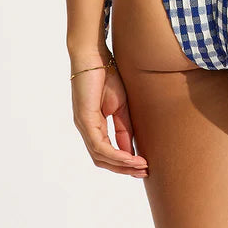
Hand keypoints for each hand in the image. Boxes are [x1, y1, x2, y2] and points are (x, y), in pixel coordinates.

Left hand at [70, 52, 148, 177]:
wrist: (94, 55)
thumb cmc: (106, 75)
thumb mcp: (120, 106)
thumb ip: (123, 128)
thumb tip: (130, 150)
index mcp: (93, 125)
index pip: (107, 152)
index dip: (124, 162)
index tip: (144, 166)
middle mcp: (86, 129)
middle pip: (102, 160)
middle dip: (124, 169)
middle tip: (144, 172)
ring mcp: (84, 126)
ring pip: (101, 157)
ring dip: (122, 165)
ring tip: (141, 166)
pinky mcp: (85, 121)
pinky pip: (100, 146)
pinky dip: (116, 155)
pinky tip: (131, 158)